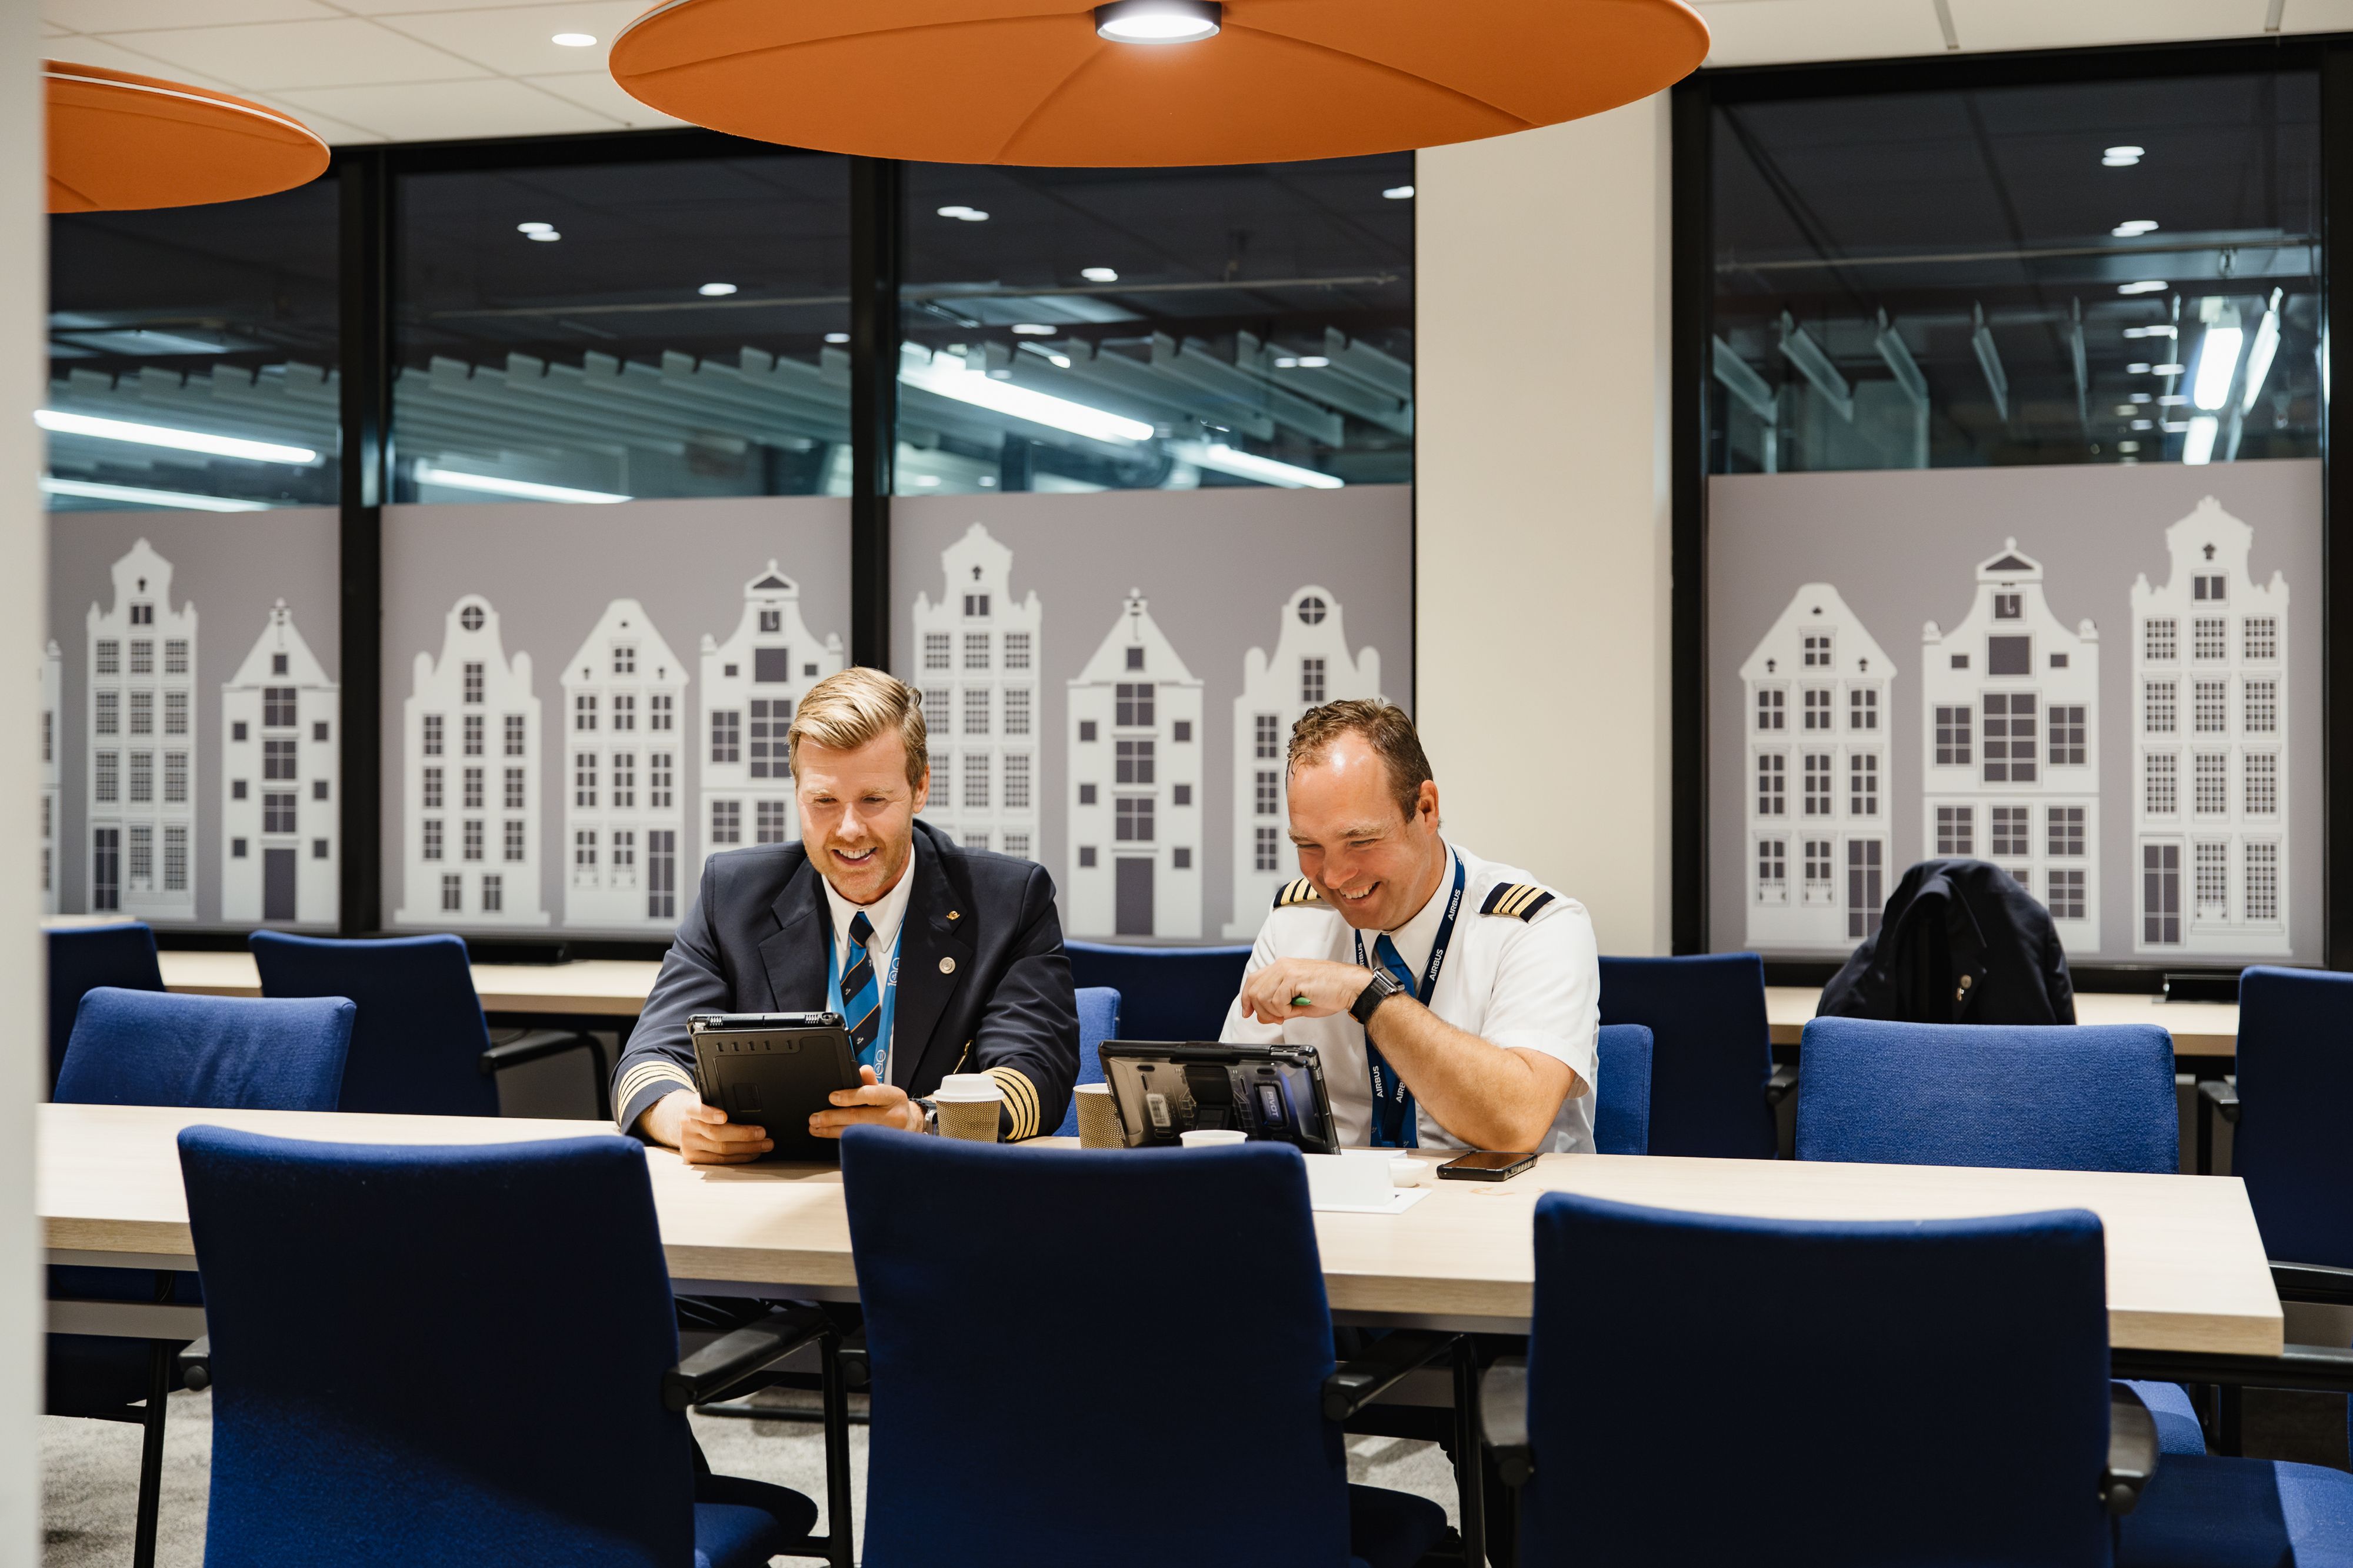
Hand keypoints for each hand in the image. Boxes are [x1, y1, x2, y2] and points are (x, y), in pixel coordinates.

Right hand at [642, 1088, 771, 1164]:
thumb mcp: (709, 1099)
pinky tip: (753, 1153)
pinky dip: (740, 1157)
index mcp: (690, 1108)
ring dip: (747, 1148)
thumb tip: (752, 1106)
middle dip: (743, 1135)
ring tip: (765, 1144)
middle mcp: (688, 1126)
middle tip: (763, 1133)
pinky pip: (720, 1161)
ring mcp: (689, 1144)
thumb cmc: (705, 1108)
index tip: (724, 1116)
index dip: (711, 1114)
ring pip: (721, 1150)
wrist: (684, 1120)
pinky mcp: (693, 1158)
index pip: (699, 1110)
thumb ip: (722, 1101)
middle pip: (716, 1134)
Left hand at [809, 1066, 925, 1138]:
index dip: (848, 1096)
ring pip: (855, 1133)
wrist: (910, 1125)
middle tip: (815, 1118)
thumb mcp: (885, 1089)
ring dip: (831, 1131)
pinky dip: (840, 1139)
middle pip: (858, 1117)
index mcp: (893, 1096)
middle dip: (832, 1118)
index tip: (831, 1097)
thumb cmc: (893, 1105)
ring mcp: (888, 1135)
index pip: (869, 1094)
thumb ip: (870, 1081)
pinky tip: (827, 1135)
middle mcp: (893, 1116)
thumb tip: (861, 1070)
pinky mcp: (881, 1147)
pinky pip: (857, 1143)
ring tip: (816, 1127)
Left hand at [1241, 958, 1375, 1023]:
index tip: (1248, 1012)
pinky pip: (1277, 1000)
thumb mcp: (1298, 1001)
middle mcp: (1282, 966)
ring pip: (1263, 997)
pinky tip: (1296, 1008)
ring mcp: (1287, 970)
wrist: (1350, 987)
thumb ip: (1279, 1007)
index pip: (1253, 980)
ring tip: (1290, 1013)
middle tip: (1276, 1019)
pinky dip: (1284, 1011)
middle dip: (1261, 1011)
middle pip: (1254, 990)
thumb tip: (1262, 1016)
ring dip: (1274, 1012)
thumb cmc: (1330, 992)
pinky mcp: (1293, 978)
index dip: (1246, 999)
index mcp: (1282, 967)